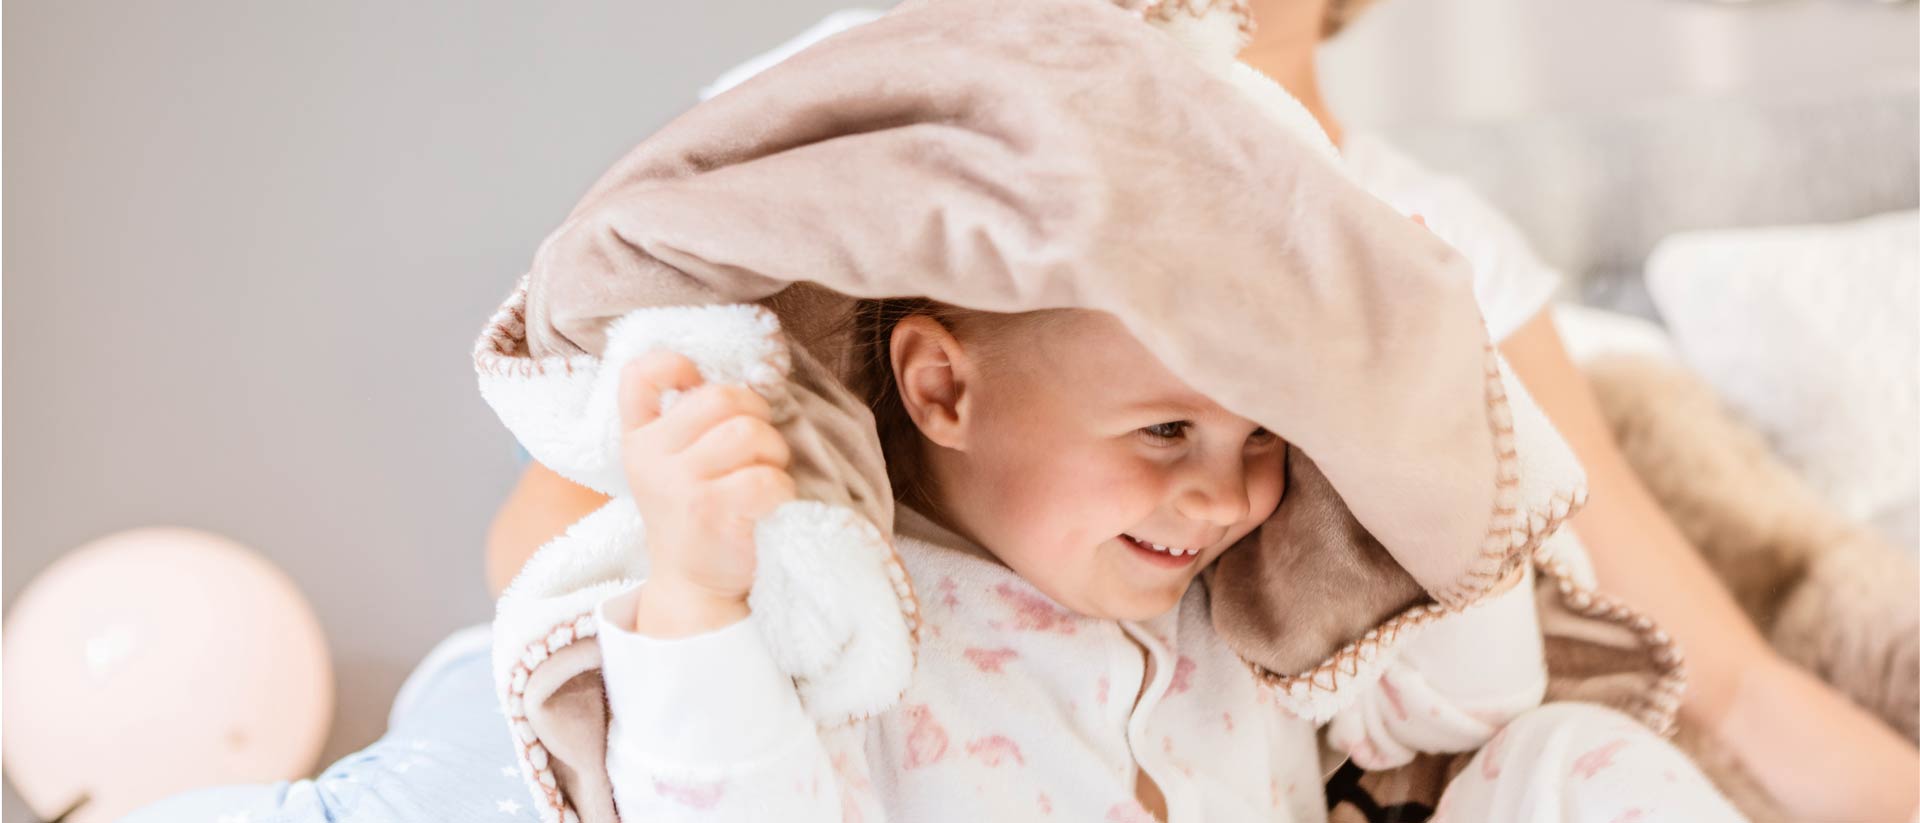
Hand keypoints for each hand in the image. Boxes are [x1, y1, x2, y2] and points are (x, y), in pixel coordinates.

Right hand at [617, 350, 795, 635]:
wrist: (694, 587)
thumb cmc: (697, 515)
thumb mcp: (671, 466)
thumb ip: (684, 422)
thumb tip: (743, 376)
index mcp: (640, 439)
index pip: (638, 376)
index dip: (673, 365)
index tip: (697, 382)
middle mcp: (651, 457)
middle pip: (721, 397)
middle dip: (756, 414)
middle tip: (759, 445)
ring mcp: (678, 484)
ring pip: (748, 432)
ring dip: (774, 451)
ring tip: (767, 473)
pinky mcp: (711, 512)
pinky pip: (766, 477)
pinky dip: (782, 488)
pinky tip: (772, 503)